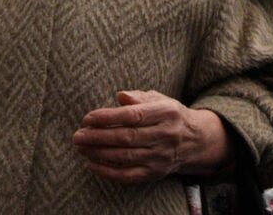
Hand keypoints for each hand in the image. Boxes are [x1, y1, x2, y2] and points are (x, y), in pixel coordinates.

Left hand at [73, 90, 233, 183]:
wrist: (194, 141)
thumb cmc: (169, 116)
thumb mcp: (159, 99)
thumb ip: (139, 97)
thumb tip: (120, 96)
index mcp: (167, 112)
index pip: (133, 115)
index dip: (108, 117)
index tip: (88, 118)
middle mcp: (165, 135)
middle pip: (127, 137)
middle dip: (98, 137)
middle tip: (78, 135)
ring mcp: (160, 157)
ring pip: (125, 157)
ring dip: (98, 153)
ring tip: (81, 147)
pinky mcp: (155, 173)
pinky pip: (128, 175)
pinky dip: (107, 171)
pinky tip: (91, 164)